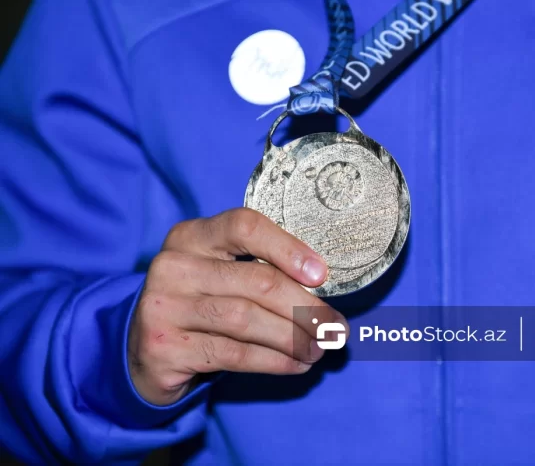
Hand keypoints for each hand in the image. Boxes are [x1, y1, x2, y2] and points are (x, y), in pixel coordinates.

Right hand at [127, 208, 346, 405]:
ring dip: (294, 338)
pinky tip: (296, 364)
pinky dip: (274, 360)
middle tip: (335, 328)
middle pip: (256, 280)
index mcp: (191, 236)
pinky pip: (234, 354)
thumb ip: (258, 270)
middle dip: (306, 307)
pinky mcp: (165, 348)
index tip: (321, 275)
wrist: (144, 350)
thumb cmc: (199, 305)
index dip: (288, 248)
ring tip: (319, 349)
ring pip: (247, 320)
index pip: (245, 226)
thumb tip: (321, 290)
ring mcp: (164, 307)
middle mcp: (173, 266)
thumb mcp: (219, 275)